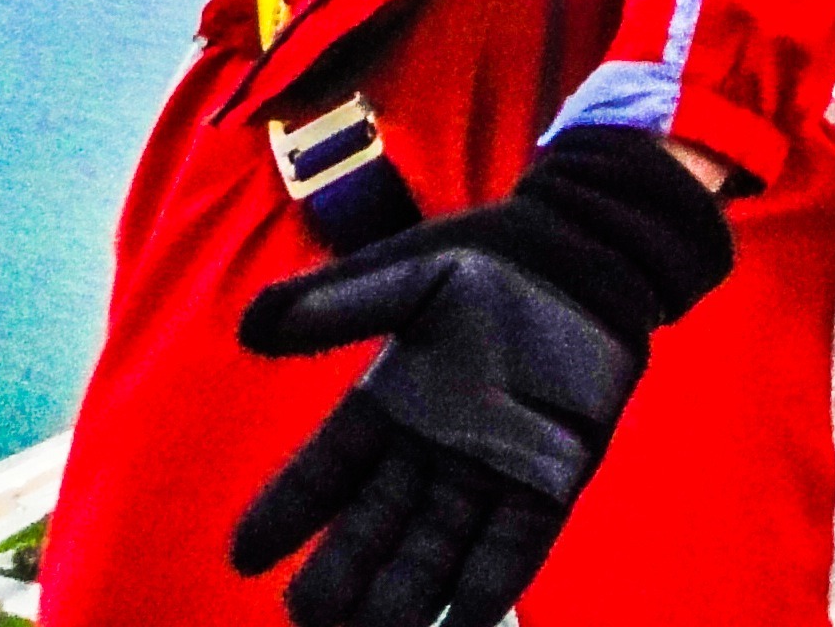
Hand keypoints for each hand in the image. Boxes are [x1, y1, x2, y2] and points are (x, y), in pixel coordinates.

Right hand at [232, 127, 732, 626]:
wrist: (591, 247)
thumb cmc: (496, 256)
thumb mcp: (412, 273)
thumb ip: (337, 303)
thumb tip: (249, 327)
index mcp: (390, 404)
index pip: (324, 474)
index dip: (285, 514)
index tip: (243, 556)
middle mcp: (431, 453)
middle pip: (372, 535)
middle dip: (338, 581)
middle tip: (308, 617)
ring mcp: (490, 472)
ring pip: (434, 556)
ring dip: (402, 602)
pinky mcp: (550, 480)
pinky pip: (513, 548)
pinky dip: (486, 588)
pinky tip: (459, 623)